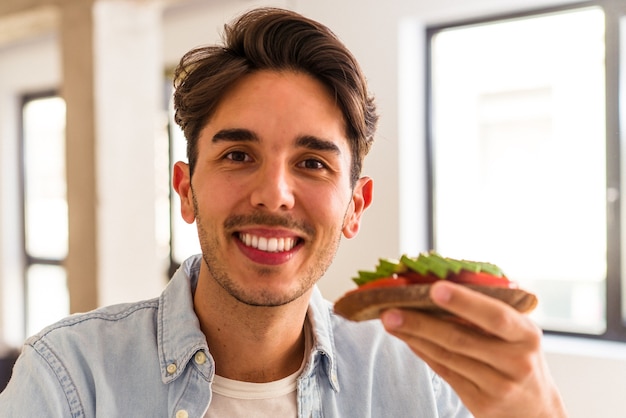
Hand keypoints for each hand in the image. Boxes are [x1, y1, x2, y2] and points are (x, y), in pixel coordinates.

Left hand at [380, 281, 566, 417]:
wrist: (535, 409)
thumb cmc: (519, 356)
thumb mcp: (517, 332)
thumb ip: (489, 310)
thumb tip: (438, 284)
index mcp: (526, 335)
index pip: (494, 315)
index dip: (464, 301)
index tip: (434, 288)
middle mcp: (515, 362)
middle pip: (459, 338)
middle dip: (421, 322)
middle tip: (390, 309)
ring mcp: (498, 385)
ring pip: (446, 356)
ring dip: (413, 336)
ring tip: (390, 321)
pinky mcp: (480, 402)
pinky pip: (444, 371)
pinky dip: (422, 352)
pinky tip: (406, 338)